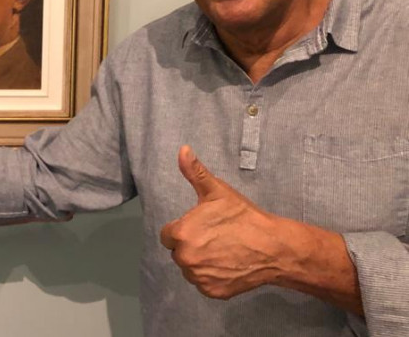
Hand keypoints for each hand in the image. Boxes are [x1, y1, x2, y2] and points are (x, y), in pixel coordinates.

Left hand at [159, 146, 281, 298]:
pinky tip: (228, 264)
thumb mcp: (217, 191)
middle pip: (178, 252)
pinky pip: (203, 283)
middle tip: (215, 238)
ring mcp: (199, 278)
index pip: (168, 235)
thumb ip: (195, 172)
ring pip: (190, 268)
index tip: (202, 227)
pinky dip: (212, 276)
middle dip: (191, 245)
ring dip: (200, 261)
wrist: (273, 247)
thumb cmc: (243, 217)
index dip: (184, 229)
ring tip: (222, 250)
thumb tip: (182, 150)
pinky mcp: (212, 292)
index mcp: (181, 234)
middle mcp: (185, 259)